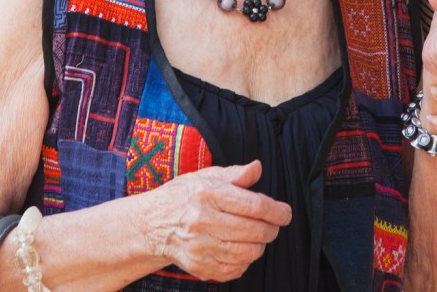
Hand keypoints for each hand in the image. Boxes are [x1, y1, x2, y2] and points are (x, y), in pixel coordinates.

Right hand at [146, 161, 290, 281]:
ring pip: (246, 252)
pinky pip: (233, 269)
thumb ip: (236, 174)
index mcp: (208, 194)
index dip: (276, 211)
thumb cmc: (183, 196)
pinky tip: (242, 249)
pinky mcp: (198, 265)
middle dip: (271, 229)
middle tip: (274, 224)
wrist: (151, 224)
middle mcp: (202, 221)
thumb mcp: (207, 176)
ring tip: (258, 236)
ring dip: (260, 245)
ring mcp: (200, 246)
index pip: (254, 206)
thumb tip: (257, 168)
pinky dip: (245, 261)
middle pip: (253, 231)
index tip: (285, 212)